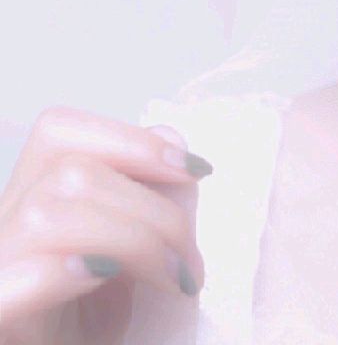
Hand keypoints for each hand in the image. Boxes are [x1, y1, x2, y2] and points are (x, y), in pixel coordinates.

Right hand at [0, 106, 211, 343]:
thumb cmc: (104, 327)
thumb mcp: (139, 251)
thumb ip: (152, 192)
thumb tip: (168, 139)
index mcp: (31, 200)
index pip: (59, 133)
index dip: (133, 141)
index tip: (197, 170)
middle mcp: (3, 230)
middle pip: (68, 173)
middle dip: (153, 208)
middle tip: (189, 261)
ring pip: (45, 214)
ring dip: (133, 241)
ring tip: (173, 281)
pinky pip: (9, 281)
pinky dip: (60, 273)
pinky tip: (102, 276)